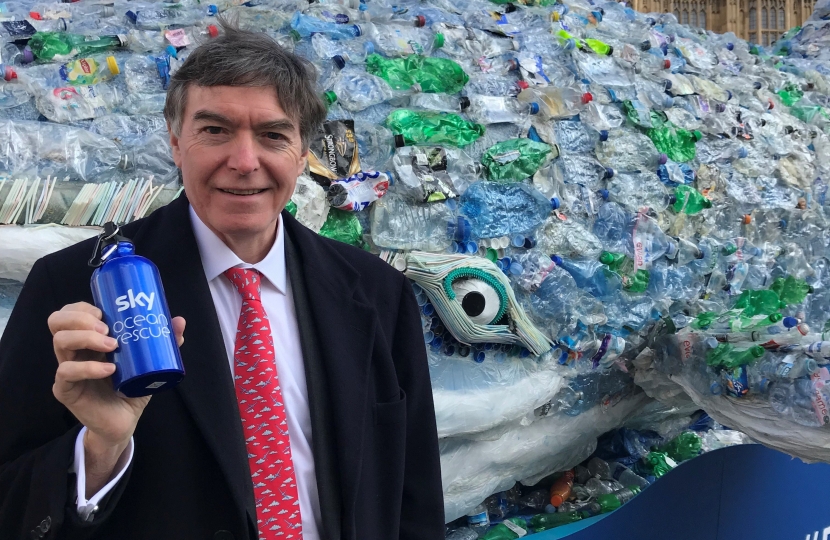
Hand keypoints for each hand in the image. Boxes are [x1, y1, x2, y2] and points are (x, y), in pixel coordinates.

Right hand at [48, 302, 184, 493]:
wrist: (124, 421)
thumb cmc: (132, 387)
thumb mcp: (149, 363)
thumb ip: (163, 343)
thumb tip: (179, 321)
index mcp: (89, 339)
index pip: (72, 313)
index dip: (83, 307)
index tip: (105, 312)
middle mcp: (74, 350)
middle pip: (57, 322)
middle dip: (80, 318)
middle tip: (106, 328)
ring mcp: (67, 368)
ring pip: (60, 342)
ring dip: (86, 338)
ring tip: (112, 346)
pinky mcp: (65, 389)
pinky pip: (67, 372)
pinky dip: (89, 368)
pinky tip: (109, 369)